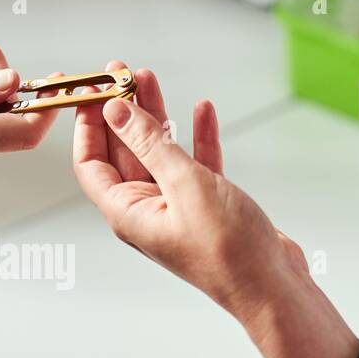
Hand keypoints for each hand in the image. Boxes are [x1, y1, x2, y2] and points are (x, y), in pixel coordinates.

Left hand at [71, 67, 307, 324]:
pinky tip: (201, 110)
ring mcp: (177, 207)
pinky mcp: (208, 205)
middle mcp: (147, 210)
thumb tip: (118, 111)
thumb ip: (150, 144)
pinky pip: (195, 163)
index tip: (92, 90)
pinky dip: (196, 136)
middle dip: (121, 111)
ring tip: (150, 77)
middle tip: (122, 72)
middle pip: (123, 152)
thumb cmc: (227, 249)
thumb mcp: (184, 185)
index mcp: (128, 213)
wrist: (271, 286)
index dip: (87, 126)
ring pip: (158, 153)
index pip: (90, 164)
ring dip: (155, 116)